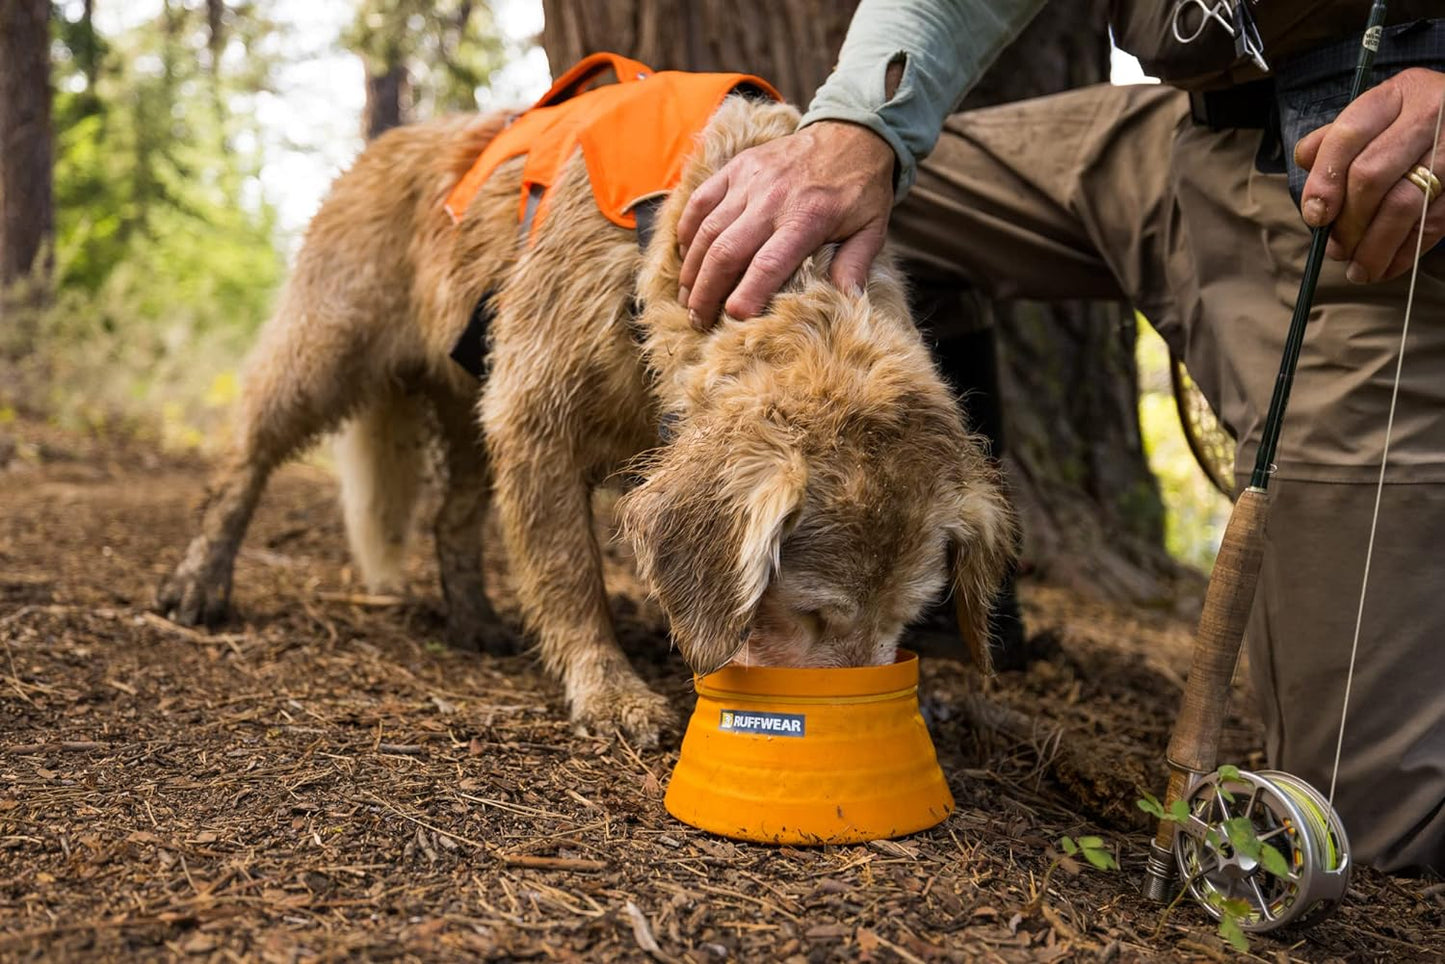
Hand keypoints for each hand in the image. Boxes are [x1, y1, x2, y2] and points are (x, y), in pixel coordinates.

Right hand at [676, 120, 895, 327]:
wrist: (851, 133)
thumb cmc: (860, 190)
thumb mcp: (872, 229)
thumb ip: (855, 266)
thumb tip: (846, 303)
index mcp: (807, 219)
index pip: (768, 265)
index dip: (746, 295)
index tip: (732, 319)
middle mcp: (773, 199)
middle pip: (726, 252)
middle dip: (707, 292)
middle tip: (698, 320)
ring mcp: (749, 180)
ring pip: (707, 230)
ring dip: (692, 269)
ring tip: (687, 298)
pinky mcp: (736, 168)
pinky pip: (700, 201)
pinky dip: (687, 231)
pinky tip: (685, 257)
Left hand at [1295, 67, 1444, 283]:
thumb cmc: (1416, 122)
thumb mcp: (1381, 113)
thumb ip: (1339, 138)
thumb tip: (1304, 161)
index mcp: (1397, 94)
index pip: (1348, 134)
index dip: (1324, 180)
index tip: (1315, 216)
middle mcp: (1429, 114)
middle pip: (1372, 175)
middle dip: (1347, 222)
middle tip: (1335, 249)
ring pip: (1404, 205)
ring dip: (1373, 247)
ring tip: (1358, 269)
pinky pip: (1434, 223)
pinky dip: (1406, 252)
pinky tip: (1387, 267)